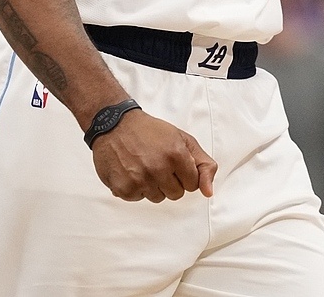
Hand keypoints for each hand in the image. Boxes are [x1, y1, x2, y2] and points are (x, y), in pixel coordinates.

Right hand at [91, 109, 216, 202]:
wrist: (115, 124)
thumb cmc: (150, 132)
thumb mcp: (183, 140)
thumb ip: (203, 164)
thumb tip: (208, 192)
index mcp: (176, 154)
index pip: (193, 184)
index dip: (184, 174)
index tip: (174, 162)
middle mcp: (158, 168)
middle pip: (176, 194)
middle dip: (170, 182)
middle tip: (158, 163)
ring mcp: (140, 180)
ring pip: (158, 198)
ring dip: (153, 186)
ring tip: (144, 166)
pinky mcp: (124, 188)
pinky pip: (138, 198)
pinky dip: (136, 188)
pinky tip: (131, 170)